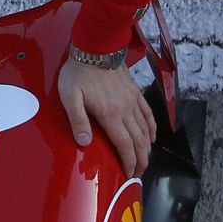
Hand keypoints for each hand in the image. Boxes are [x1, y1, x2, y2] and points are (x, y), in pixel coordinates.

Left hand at [57, 54, 155, 177]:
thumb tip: (84, 143)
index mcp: (110, 114)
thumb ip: (78, 121)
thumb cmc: (78, 73)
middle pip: (138, 141)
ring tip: (144, 160)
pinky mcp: (135, 92)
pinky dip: (152, 128)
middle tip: (138, 173)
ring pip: (145, 130)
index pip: (124, 145)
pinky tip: (152, 137)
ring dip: (147, 148)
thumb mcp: (70, 97)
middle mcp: (125, 110)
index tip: (130, 174)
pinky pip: (148, 113)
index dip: (129, 162)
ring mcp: (132, 101)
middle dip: (140, 160)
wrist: (95, 47)